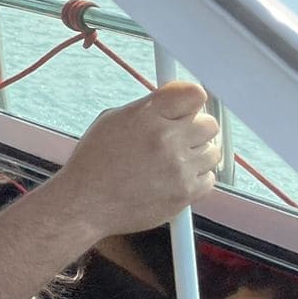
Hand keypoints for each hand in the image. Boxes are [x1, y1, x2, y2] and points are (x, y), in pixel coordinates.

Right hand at [54, 81, 219, 241]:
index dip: (189, 102)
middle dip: (194, 129)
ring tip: (171, 161)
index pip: (193, 94)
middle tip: (177, 138)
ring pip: (213, 151)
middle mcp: (165, 139)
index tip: (185, 109)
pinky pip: (209, 178)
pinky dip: (195, 178)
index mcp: (146, 116)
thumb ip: (147, 109)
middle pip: (209, 123)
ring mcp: (178, 167)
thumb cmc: (93, 164)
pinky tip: (172, 178)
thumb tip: (174, 102)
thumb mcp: (111, 121)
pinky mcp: (185, 192)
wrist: (84, 203)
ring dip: (196, 155)